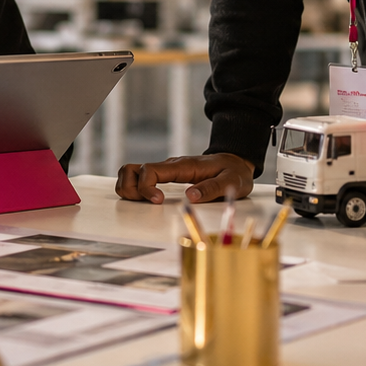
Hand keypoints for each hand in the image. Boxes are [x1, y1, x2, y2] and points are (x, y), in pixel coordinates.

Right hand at [115, 153, 254, 204]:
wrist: (236, 162)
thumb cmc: (233, 173)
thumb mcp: (230, 182)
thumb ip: (211, 188)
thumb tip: (190, 197)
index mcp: (182, 166)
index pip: (150, 170)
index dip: (146, 187)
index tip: (158, 201)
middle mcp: (169, 166)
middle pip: (132, 169)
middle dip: (131, 188)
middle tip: (145, 203)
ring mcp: (165, 170)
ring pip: (131, 172)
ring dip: (129, 188)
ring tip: (142, 202)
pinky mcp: (165, 176)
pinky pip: (139, 178)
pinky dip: (134, 188)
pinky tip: (145, 200)